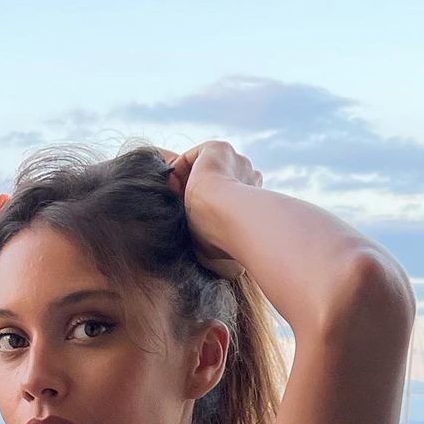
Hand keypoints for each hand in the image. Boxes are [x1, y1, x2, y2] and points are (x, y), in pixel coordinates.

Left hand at [160, 141, 260, 279]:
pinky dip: (178, 168)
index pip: (227, 197)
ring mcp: (236, 160)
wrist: (230, 217)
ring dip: (184, 182)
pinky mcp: (219, 149)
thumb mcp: (219, 245)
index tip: (186, 219)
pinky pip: (193, 156)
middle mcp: (248, 175)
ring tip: (170, 200)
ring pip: (202, 169)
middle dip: (193, 193)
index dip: (203, 207)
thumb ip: (217, 246)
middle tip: (176, 210)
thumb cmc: (227, 240)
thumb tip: (229, 274)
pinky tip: (170, 186)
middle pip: (215, 181)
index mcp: (253, 198)